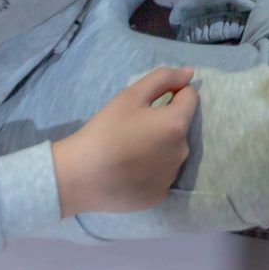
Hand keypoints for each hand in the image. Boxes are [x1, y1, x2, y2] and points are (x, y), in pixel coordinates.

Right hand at [52, 67, 196, 216]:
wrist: (78, 176)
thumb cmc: (104, 131)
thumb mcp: (130, 95)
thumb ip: (163, 78)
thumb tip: (189, 73)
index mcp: (177, 125)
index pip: (190, 98)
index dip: (172, 93)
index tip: (148, 103)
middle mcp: (182, 152)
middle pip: (179, 127)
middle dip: (163, 123)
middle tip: (131, 129)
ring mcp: (171, 177)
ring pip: (171, 152)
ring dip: (158, 147)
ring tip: (128, 151)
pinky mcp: (159, 196)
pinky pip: (161, 175)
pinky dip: (150, 170)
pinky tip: (128, 171)